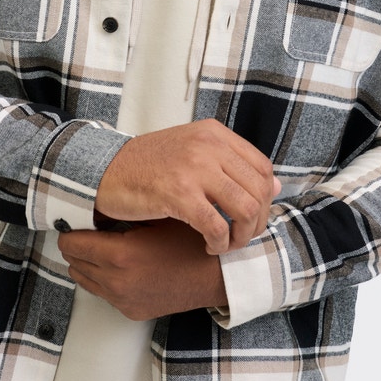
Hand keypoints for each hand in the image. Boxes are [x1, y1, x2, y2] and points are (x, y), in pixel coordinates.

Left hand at [58, 219, 227, 320]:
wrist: (217, 275)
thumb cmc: (191, 240)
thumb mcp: (156, 216)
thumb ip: (122, 212)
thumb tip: (94, 202)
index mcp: (121, 255)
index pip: (71, 244)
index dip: (71, 227)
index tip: (76, 217)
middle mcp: (117, 282)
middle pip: (73, 262)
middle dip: (77, 244)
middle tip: (88, 226)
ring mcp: (123, 300)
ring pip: (83, 279)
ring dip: (87, 261)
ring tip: (104, 242)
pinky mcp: (131, 311)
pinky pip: (102, 292)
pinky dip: (102, 276)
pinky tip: (120, 261)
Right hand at [96, 119, 279, 254]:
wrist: (105, 170)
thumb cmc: (148, 165)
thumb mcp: (192, 150)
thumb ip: (230, 163)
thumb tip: (275, 187)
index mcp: (213, 133)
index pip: (262, 167)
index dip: (265, 198)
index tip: (253, 216)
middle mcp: (208, 145)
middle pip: (258, 190)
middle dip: (257, 222)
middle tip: (241, 236)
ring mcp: (193, 168)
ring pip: (245, 209)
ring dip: (242, 236)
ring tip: (226, 244)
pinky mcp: (178, 193)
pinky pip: (216, 226)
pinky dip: (219, 244)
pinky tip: (208, 247)